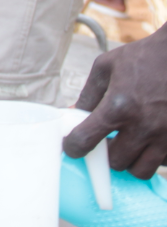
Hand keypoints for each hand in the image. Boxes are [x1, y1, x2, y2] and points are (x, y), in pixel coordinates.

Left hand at [63, 25, 166, 178]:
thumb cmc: (142, 57)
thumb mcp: (106, 67)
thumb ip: (88, 94)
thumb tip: (73, 114)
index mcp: (118, 106)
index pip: (85, 140)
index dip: (73, 147)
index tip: (72, 146)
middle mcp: (142, 126)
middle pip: (115, 162)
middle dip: (107, 153)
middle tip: (107, 139)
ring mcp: (165, 136)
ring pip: (140, 170)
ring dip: (130, 160)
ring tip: (128, 143)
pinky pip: (163, 164)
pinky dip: (153, 158)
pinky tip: (149, 141)